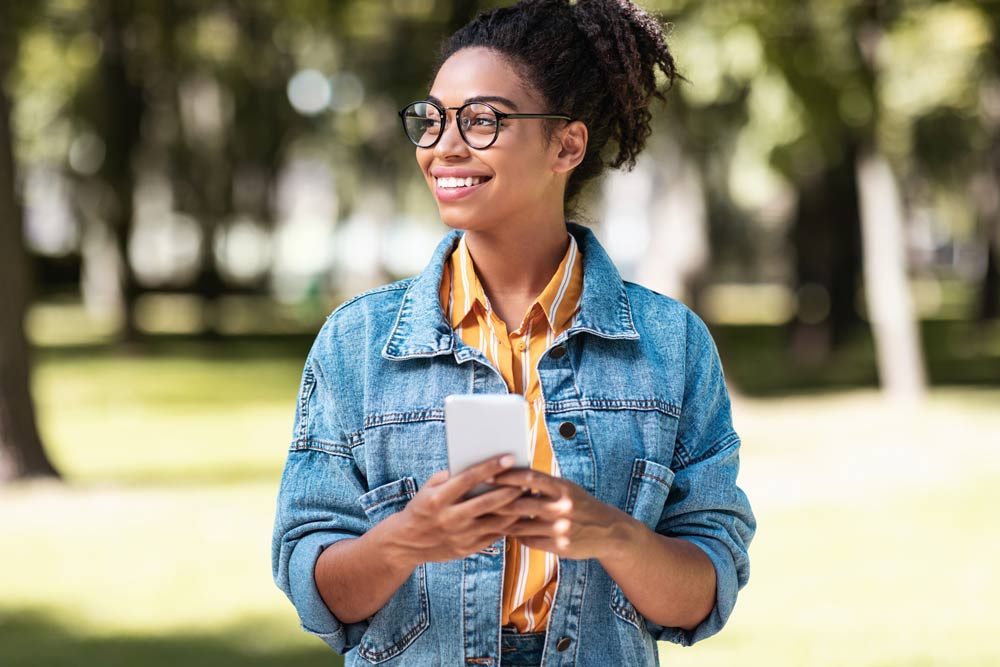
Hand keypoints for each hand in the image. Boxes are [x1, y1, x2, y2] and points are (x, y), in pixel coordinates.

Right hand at [385, 455, 524, 566]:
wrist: (406, 543)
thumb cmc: (422, 507)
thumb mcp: (429, 488)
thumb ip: (452, 476)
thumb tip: (481, 462)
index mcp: (438, 499)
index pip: (468, 479)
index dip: (490, 467)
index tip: (509, 457)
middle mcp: (449, 518)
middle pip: (487, 503)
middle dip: (511, 490)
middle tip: (528, 479)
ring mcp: (459, 536)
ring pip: (496, 522)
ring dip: (515, 508)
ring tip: (529, 495)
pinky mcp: (467, 549)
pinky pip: (494, 535)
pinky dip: (508, 524)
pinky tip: (519, 513)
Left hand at [491, 469, 635, 559]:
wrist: (610, 532)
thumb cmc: (581, 504)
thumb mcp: (567, 489)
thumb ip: (543, 484)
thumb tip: (511, 475)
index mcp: (563, 488)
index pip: (529, 478)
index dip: (506, 476)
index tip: (487, 475)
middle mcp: (562, 507)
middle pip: (520, 503)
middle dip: (496, 501)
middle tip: (476, 498)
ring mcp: (561, 529)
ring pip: (521, 525)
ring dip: (501, 521)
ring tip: (484, 516)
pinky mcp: (560, 547)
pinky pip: (529, 541)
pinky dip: (516, 535)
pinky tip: (506, 531)